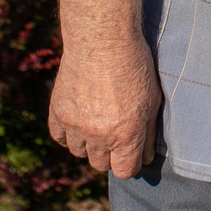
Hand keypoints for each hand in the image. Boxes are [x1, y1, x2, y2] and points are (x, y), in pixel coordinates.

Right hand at [49, 35, 161, 177]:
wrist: (102, 39)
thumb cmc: (134, 66)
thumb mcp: (152, 100)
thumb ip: (148, 133)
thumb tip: (146, 158)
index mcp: (127, 135)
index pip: (124, 171)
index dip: (129, 163)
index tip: (129, 153)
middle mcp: (100, 135)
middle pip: (100, 164)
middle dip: (108, 154)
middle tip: (113, 133)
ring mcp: (76, 125)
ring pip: (79, 152)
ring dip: (87, 143)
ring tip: (96, 122)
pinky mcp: (58, 112)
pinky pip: (59, 137)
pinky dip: (68, 132)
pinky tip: (78, 118)